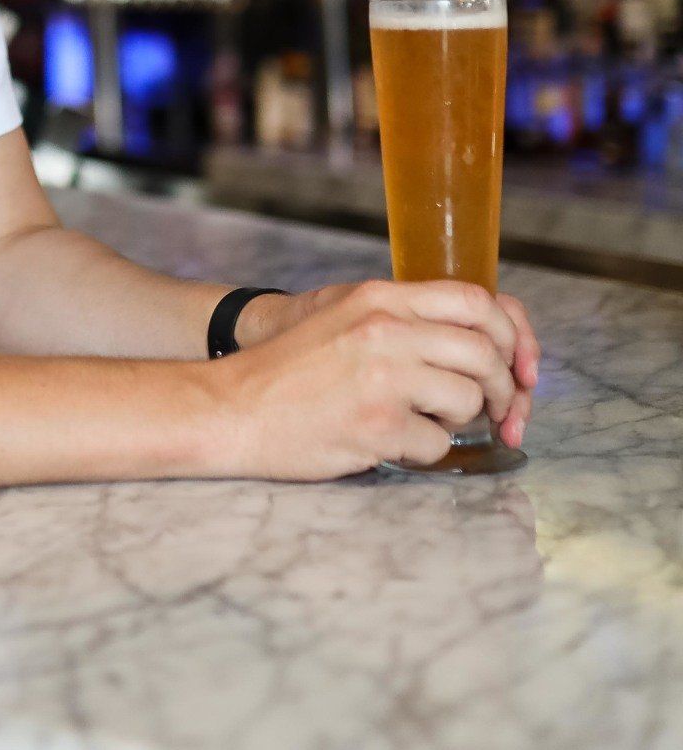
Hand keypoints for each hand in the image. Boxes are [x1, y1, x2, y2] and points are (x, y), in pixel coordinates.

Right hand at [214, 278, 541, 480]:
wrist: (232, 407)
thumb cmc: (287, 370)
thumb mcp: (342, 319)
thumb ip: (401, 319)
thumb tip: (477, 339)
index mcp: (378, 298)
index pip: (476, 300)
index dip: (511, 334)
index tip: (518, 364)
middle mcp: (384, 329)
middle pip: (485, 353)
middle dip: (503, 390)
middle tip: (494, 411)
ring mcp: (382, 376)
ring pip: (468, 400)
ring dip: (458, 421)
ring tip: (421, 421)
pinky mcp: (378, 425)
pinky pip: (438, 444)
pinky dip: (423, 451)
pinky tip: (389, 441)